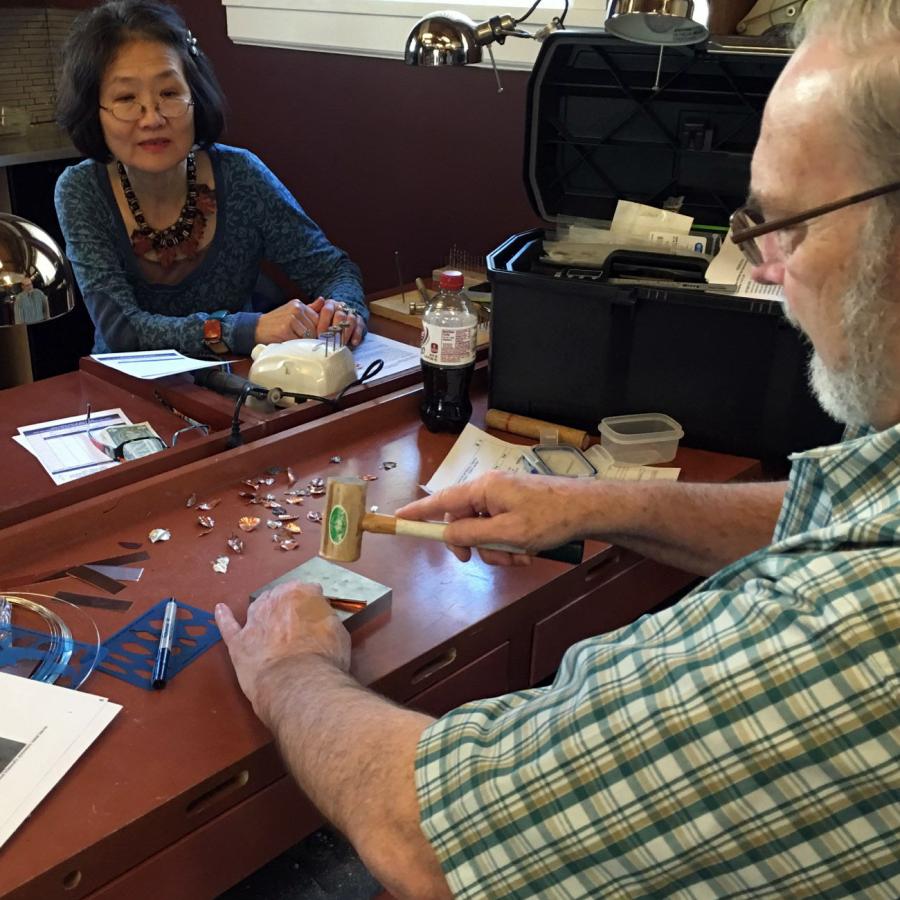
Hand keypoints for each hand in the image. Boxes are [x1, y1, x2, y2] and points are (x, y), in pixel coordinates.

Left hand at [214, 581, 350, 725]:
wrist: (297, 683)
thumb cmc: (323, 658)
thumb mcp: (338, 632)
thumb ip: (326, 618)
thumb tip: (321, 616)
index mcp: (301, 594)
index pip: (307, 590)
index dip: (313, 603)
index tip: (317, 612)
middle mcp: (275, 602)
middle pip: (280, 596)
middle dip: (287, 604)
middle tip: (296, 619)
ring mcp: (254, 621)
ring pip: (257, 607)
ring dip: (264, 609)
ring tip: (270, 616)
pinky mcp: (238, 643)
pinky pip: (228, 626)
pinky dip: (224, 618)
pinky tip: (220, 609)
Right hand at [255, 298, 320, 343]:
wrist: (257, 328)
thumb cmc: (277, 322)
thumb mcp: (293, 312)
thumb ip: (310, 308)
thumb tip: (324, 300)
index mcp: (299, 304)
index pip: (318, 319)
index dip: (317, 330)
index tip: (311, 336)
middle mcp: (296, 309)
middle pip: (314, 328)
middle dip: (311, 337)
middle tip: (301, 340)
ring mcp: (290, 319)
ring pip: (308, 335)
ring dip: (303, 342)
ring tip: (294, 341)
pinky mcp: (285, 329)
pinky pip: (299, 341)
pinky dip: (296, 345)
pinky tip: (290, 343)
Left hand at [308, 297, 365, 347]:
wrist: (339, 317)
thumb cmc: (322, 319)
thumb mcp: (314, 314)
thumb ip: (312, 310)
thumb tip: (312, 305)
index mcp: (330, 304)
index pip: (327, 310)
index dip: (323, 323)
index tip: (320, 335)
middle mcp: (341, 307)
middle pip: (340, 316)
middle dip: (335, 330)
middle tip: (331, 342)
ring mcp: (351, 313)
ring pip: (351, 320)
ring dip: (346, 333)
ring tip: (341, 344)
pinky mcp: (360, 322)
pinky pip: (360, 327)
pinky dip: (357, 335)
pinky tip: (353, 343)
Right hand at [395, 470, 585, 565]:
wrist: (588, 510)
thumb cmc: (550, 518)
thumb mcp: (507, 533)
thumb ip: (472, 534)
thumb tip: (446, 534)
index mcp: (483, 488)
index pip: (441, 500)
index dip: (418, 512)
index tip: (398, 519)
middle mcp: (490, 489)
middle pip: (462, 521)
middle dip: (475, 545)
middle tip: (484, 559)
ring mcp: (504, 497)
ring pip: (483, 530)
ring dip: (497, 550)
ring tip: (520, 556)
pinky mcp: (517, 506)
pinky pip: (500, 529)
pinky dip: (510, 545)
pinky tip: (528, 551)